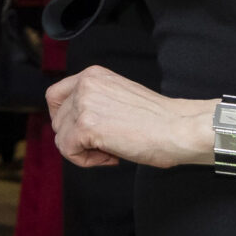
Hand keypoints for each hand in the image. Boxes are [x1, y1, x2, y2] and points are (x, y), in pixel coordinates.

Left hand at [49, 65, 201, 168]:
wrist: (181, 128)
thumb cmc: (159, 120)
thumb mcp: (117, 97)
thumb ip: (94, 102)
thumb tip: (71, 123)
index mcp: (93, 75)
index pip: (55, 96)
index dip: (64, 119)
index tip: (84, 132)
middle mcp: (85, 85)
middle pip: (58, 121)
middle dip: (79, 138)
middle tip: (108, 144)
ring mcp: (84, 104)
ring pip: (62, 137)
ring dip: (85, 151)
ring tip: (113, 150)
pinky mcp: (85, 126)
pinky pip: (68, 150)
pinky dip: (86, 161)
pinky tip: (112, 156)